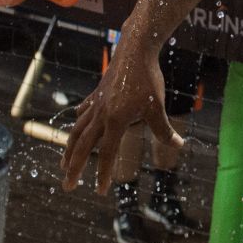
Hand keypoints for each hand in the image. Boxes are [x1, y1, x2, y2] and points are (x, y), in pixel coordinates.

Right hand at [60, 33, 180, 194]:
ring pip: (77, 131)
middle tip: (67, 186)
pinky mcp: (96, 94)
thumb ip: (164, 130)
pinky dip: (79, 121)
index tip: (101, 192)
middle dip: (74, 168)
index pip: (108, 154)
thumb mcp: (158, 107)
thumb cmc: (148, 79)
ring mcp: (96, 104)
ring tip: (63, 164)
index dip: (104, 174)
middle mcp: (101, 115)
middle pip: (83, 146)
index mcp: (116, 121)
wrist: (135, 50)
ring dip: (70, 149)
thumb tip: (179, 145)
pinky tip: (76, 124)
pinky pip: (84, 112)